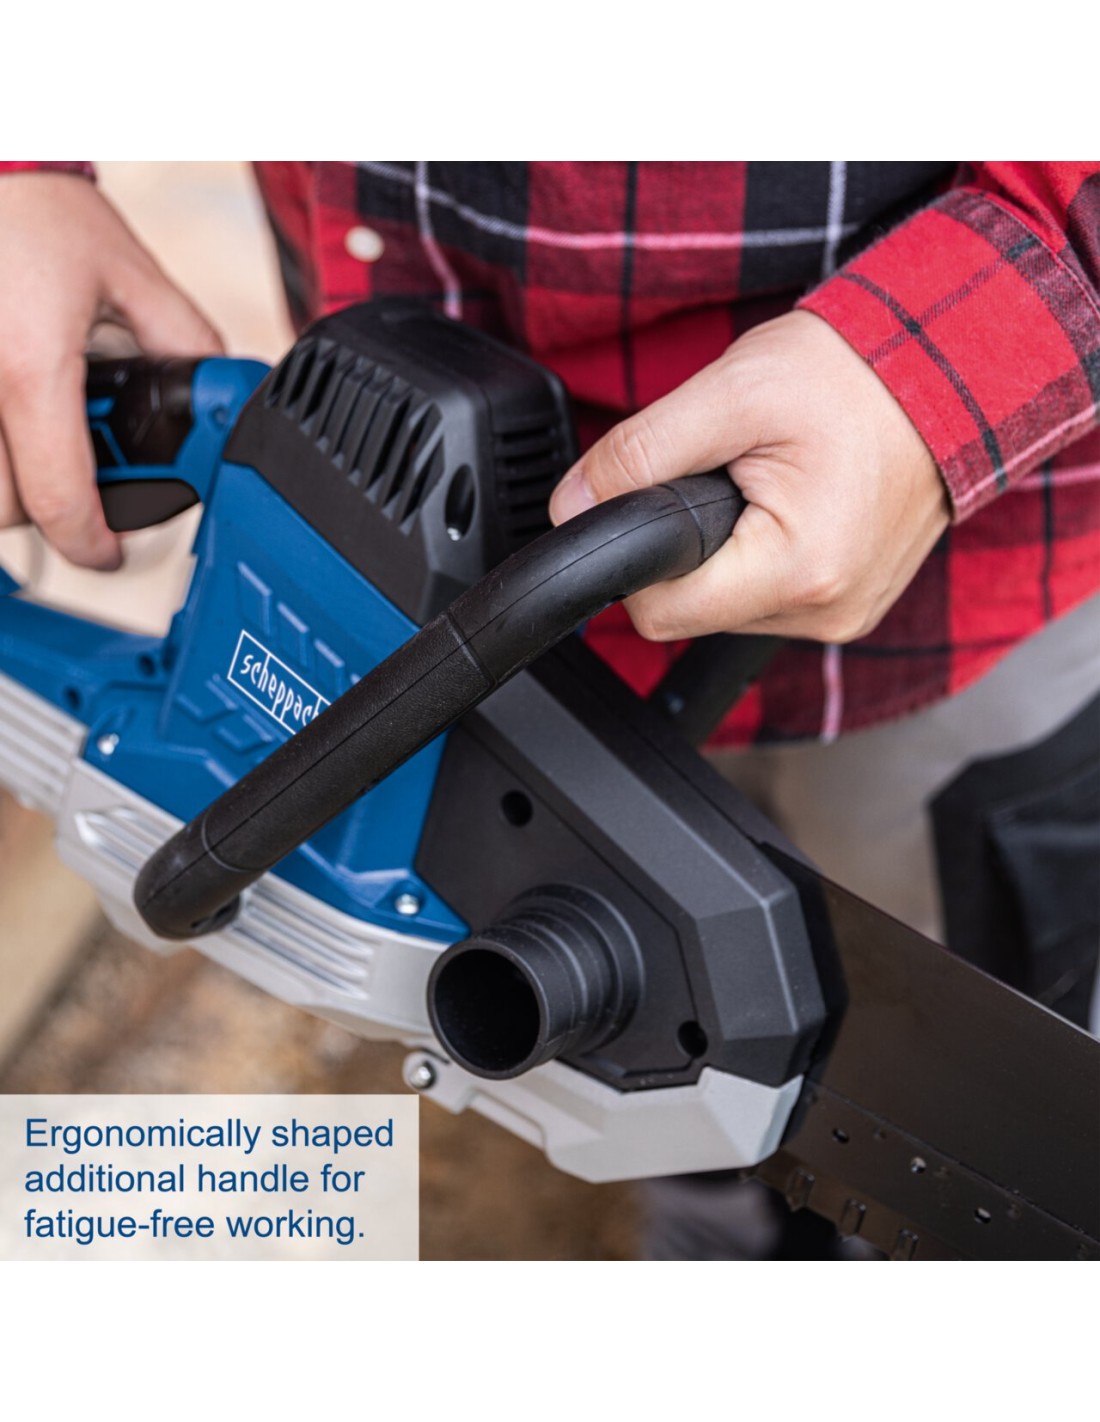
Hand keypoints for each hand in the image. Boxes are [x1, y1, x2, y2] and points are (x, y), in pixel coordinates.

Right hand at [0, 173, 222, 569]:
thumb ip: (184, 341)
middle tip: (83, 490)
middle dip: (49, 511)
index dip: (91, 542)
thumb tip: (225, 392)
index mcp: (30, 370)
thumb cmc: (37, 209)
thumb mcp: (131, 273)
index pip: (57, 498)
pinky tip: (16, 425)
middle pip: (6, 509)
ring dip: (14, 485)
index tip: (108, 553)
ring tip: (45, 445)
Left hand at [549, 311, 949, 643]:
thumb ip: (637, 455)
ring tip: (768, 480)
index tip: (655, 499)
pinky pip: (770, 599)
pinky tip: (790, 503)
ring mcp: (845, 615)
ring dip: (725, 551)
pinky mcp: (852, 605)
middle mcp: (826, 611)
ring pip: (728, 608)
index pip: (658, 613)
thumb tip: (570, 504)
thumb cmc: (855, 375)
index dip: (635, 556)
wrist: (949, 367)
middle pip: (692, 613)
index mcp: (797, 571)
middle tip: (727, 473)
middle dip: (687, 547)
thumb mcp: (729, 393)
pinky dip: (761, 555)